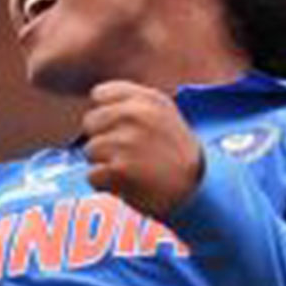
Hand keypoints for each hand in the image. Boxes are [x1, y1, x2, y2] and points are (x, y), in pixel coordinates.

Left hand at [82, 81, 204, 220]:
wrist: (195, 191)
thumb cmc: (174, 154)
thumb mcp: (163, 115)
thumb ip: (132, 103)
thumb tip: (95, 99)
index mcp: (146, 98)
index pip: (99, 94)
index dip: (105, 114)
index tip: (121, 129)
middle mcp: (136, 114)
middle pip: (90, 122)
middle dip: (103, 139)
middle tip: (128, 153)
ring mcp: (127, 141)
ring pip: (90, 150)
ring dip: (104, 163)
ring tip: (131, 168)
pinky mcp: (120, 168)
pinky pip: (92, 175)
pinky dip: (105, 184)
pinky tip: (127, 183)